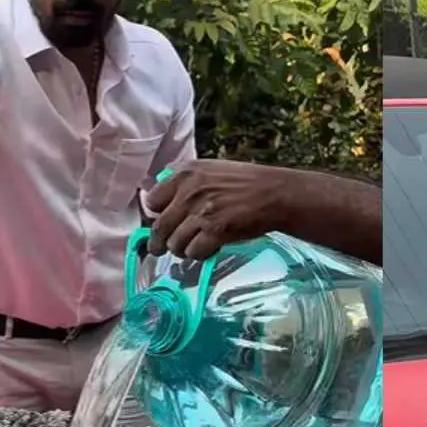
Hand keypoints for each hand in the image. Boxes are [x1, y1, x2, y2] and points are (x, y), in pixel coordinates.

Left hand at [142, 160, 291, 259]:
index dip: (156, 214)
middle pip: (159, 227)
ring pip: (175, 243)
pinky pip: (194, 252)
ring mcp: (202, 212)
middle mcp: (189, 192)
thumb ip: (183, 182)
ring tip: (192, 248)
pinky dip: (199, 255)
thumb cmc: (245, 182)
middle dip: (159, 243)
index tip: (161, 221)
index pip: (152, 200)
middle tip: (160, 250)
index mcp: (185, 174)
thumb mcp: (210, 170)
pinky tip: (208, 250)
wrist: (275, 193)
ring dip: (182, 250)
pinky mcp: (215, 231)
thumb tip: (158, 200)